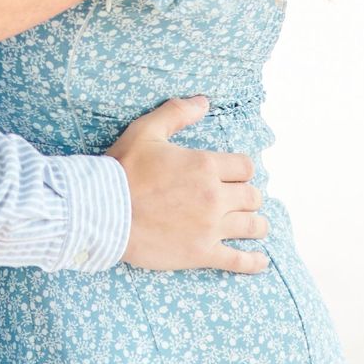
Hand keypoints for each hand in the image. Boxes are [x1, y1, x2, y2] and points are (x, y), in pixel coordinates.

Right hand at [106, 96, 269, 273]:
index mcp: (205, 165)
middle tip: (240, 199)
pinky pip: (238, 260)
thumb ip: (177, 113)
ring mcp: (210, 227)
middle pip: (252, 196)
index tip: (234, 175)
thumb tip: (203, 101)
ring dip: (257, 224)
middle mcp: (214, 196)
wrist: (102, 212)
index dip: (241, 170)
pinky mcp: (201, 253)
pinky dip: (253, 262)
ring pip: (252, 225)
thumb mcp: (147, 131)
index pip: (245, 166)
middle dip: (249, 196)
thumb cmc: (123, 170)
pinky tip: (260, 261)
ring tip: (256, 226)